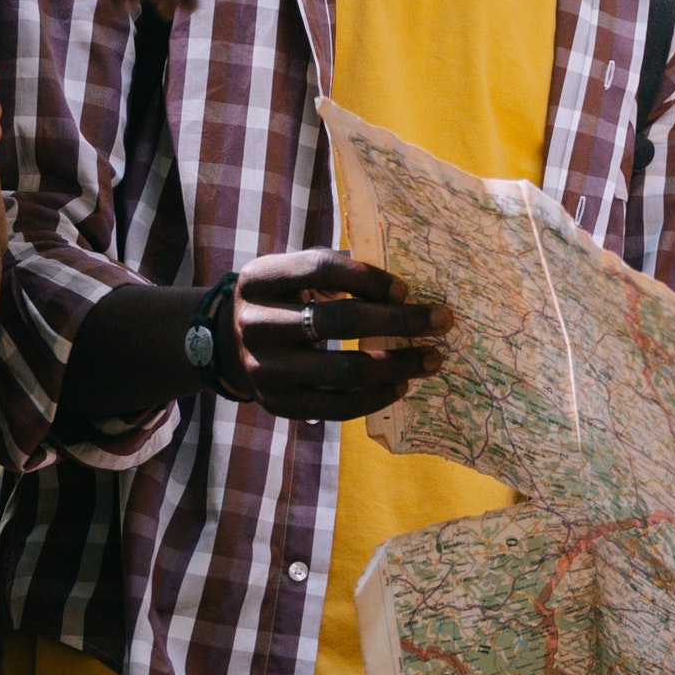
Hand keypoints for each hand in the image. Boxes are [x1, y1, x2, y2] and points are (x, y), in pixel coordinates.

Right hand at [221, 247, 449, 421]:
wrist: (230, 345)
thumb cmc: (283, 300)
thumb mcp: (293, 274)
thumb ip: (335, 271)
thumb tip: (405, 289)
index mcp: (260, 280)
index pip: (320, 269)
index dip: (367, 277)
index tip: (406, 288)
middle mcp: (256, 324)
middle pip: (338, 320)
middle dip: (399, 321)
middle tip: (443, 321)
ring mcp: (264, 369)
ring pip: (343, 369)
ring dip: (397, 364)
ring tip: (432, 358)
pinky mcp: (278, 404)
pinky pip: (335, 406)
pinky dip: (375, 396)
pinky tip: (402, 384)